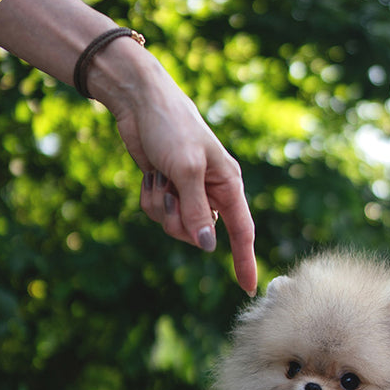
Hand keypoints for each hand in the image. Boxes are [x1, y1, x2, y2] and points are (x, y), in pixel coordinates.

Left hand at [89, 42, 257, 295]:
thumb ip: (197, 211)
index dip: (245, 260)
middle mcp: (211, 192)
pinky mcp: (166, 189)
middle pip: (199, 235)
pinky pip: (157, 213)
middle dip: (179, 221)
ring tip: (158, 177)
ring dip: (161, 206)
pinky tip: (150, 175)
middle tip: (169, 191)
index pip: (243, 232)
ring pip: (174, 226)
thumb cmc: (171, 127)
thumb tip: (208, 247)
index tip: (249, 288)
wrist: (139, 102)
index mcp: (228, 185)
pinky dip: (149, 198)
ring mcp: (187, 192)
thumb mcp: (186, 170)